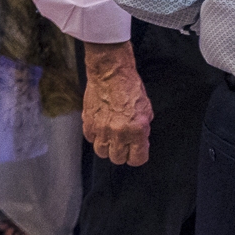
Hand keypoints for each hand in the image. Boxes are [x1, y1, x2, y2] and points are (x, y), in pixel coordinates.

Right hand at [82, 41, 152, 165]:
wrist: (110, 74)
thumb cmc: (130, 89)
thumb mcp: (146, 111)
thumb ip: (142, 131)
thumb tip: (138, 142)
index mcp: (137, 131)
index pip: (137, 160)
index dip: (137, 156)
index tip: (136, 150)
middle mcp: (119, 133)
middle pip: (117, 159)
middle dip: (122, 153)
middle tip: (124, 143)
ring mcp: (101, 129)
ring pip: (101, 152)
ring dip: (107, 147)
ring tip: (110, 137)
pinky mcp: (88, 122)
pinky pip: (90, 138)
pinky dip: (95, 136)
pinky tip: (101, 127)